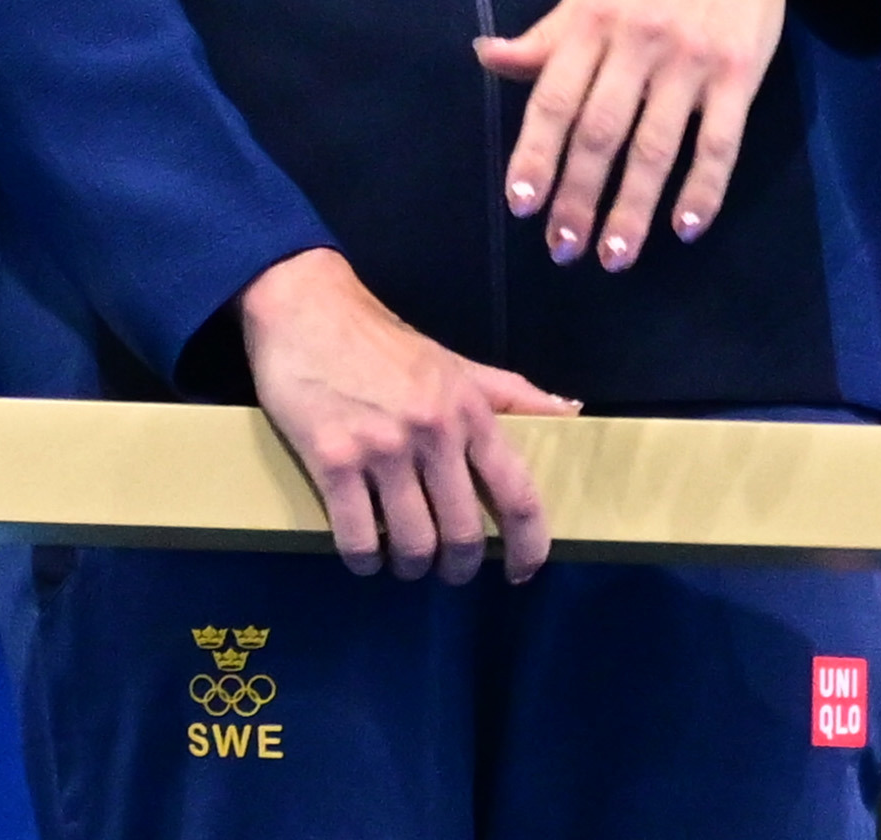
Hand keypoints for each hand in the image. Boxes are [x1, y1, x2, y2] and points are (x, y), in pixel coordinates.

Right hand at [237, 248, 576, 583]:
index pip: (517, 493)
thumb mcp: (456, 363)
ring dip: (411, 567)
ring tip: (404, 562)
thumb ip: (512, 393)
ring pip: (413, 545)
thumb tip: (572, 414)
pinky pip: (358, 540)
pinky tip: (365, 557)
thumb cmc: (384, 342)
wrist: (308, 308)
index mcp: (470, 410)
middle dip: (458, 566)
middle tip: (446, 569)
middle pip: (463, 534)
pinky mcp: (333, 461)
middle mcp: (434, 432)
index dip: (529, 545)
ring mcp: (382, 449)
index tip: (522, 572)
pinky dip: (365, 562)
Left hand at [476, 0, 857, 269]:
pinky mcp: (739, 73)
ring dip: (634, 207)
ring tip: (616, 256)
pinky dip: (703, 188)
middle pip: (602, 131)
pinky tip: (685, 227)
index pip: (555, 98)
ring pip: (657, 145)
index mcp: (593, 21)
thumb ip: (545, 37)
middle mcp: (638, 41)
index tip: (522, 206)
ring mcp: (691, 59)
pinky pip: (719, 141)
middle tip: (563, 249)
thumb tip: (485, 57)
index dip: (535, 153)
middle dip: (579, 196)